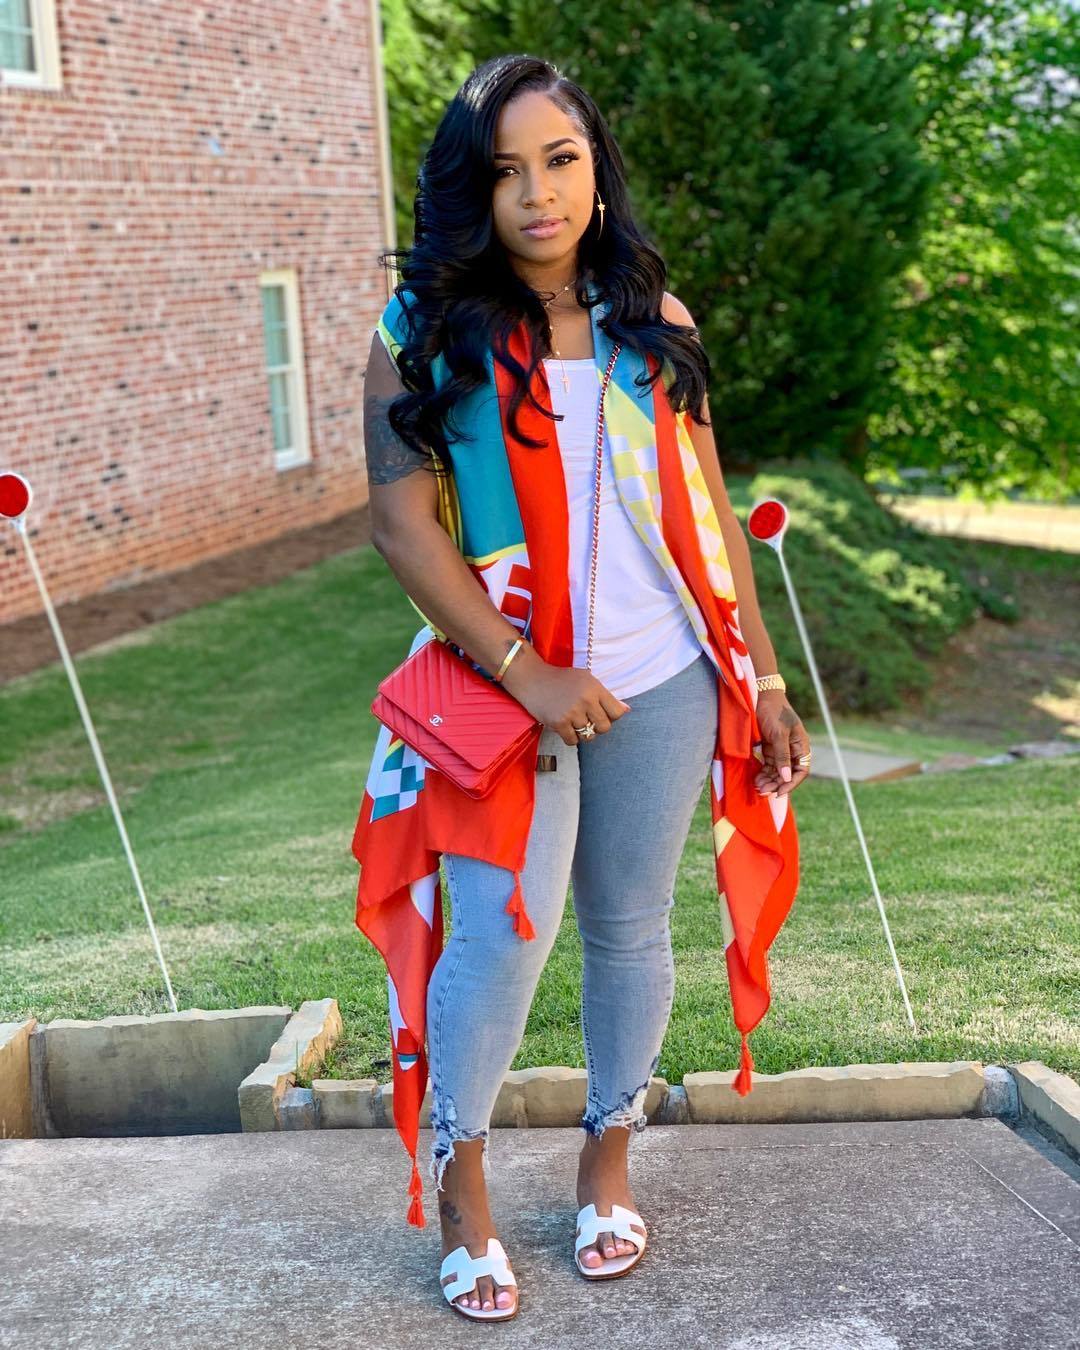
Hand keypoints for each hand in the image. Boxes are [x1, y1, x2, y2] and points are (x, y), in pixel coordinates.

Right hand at [502, 653, 630, 747]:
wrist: (532, 679)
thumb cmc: (561, 679)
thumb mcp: (586, 679)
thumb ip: (605, 695)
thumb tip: (626, 710)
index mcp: (595, 688)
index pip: (617, 713)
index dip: (611, 716)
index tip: (601, 713)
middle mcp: (586, 700)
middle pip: (605, 727)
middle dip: (597, 726)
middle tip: (587, 719)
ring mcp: (572, 712)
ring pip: (589, 736)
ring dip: (582, 732)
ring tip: (574, 722)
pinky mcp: (558, 722)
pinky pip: (573, 741)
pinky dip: (570, 737)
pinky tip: (565, 726)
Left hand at [753, 689, 809, 797]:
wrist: (762, 696)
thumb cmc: (774, 712)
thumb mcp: (779, 734)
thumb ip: (782, 755)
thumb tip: (786, 777)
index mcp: (801, 746)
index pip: (801, 771)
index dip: (791, 783)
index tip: (779, 792)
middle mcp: (793, 750)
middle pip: (787, 773)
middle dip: (777, 783)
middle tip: (763, 791)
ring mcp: (781, 750)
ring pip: (777, 771)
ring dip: (769, 780)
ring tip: (758, 787)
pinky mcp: (770, 748)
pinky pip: (768, 765)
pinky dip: (763, 773)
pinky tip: (756, 779)